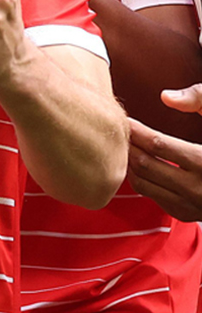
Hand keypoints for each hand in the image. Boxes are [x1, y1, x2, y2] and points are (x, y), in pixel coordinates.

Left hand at [130, 102, 201, 220]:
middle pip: (146, 165)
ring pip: (145, 185)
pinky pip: (155, 198)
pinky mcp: (191, 215)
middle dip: (129, 147)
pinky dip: (143, 181)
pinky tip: (142, 165)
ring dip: (132, 165)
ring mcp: (195, 205)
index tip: (124, 119)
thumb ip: (201, 99)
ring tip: (126, 147)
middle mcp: (200, 188)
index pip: (159, 145)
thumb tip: (166, 97)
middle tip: (119, 131)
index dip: (137, 130)